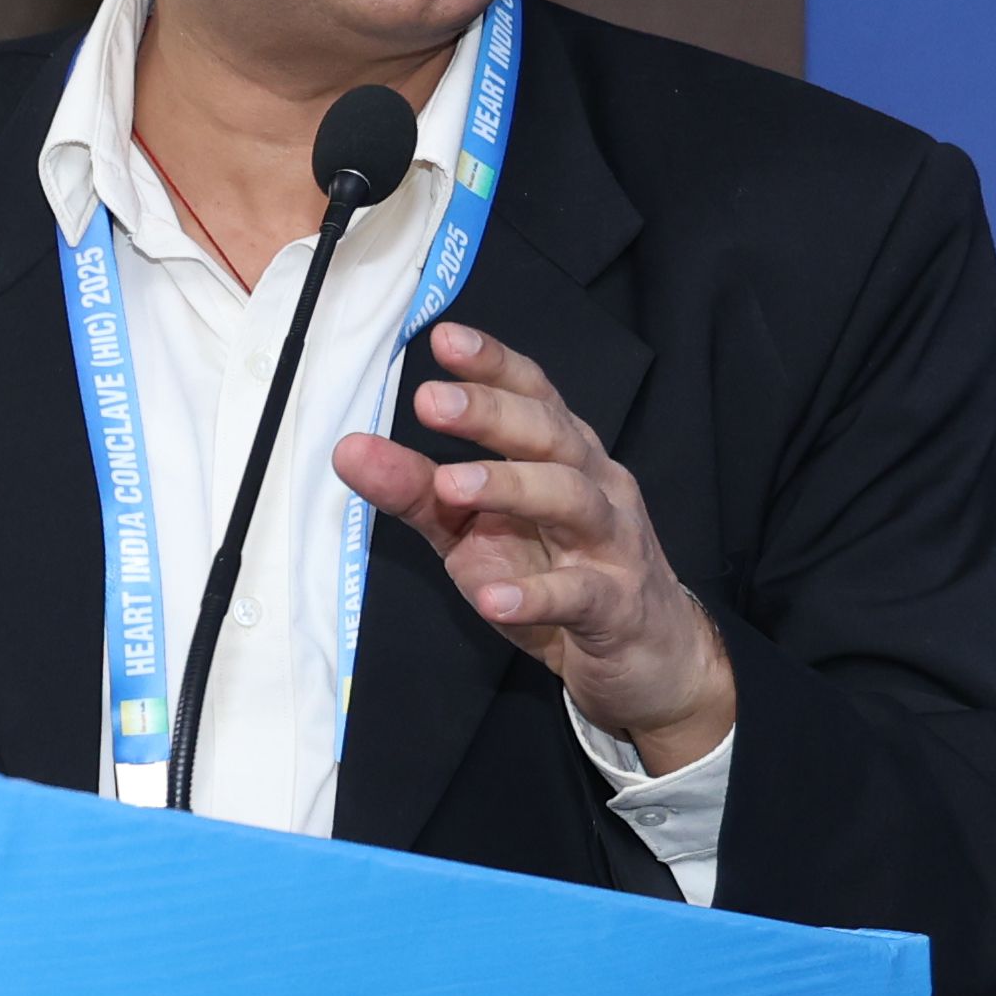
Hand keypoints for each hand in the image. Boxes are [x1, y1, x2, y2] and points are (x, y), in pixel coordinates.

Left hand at [333, 318, 737, 769]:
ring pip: (571, 499)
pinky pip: (578, 594)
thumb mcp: (476, 531)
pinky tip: (492, 598)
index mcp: (564, 456)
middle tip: (430, 399)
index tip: (443, 338)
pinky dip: (535, 595)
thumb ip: (417, 490)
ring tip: (452, 484)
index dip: (493, 365)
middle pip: (551, 435)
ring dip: (510, 487)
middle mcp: (595, 484)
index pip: (534, 395)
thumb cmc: (558, 574)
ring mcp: (612, 543)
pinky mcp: (616, 606)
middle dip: (492, 414)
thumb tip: (347, 449)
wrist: (647, 658)